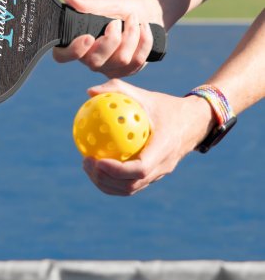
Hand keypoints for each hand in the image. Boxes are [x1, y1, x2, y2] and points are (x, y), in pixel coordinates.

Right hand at [53, 0, 162, 77]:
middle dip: (111, 40)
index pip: (62, 56)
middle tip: (116, 22)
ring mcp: (108, 68)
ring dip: (131, 35)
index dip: (73, 51)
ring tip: (133, 19)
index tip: (88, 37)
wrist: (144, 13)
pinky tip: (144, 28)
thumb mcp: (106, 3)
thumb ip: (89, 4)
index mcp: (77, 43)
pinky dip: (144, 40)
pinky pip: (137, 61)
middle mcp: (89, 60)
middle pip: (95, 62)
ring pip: (121, 60)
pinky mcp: (126, 71)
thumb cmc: (119, 9)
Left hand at [82, 79, 215, 195]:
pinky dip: (112, 181)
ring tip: (87, 166)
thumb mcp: (145, 95)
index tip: (97, 160)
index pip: (140, 169)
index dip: (117, 170)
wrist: (194, 122)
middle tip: (86, 162)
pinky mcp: (154, 176)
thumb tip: (89, 92)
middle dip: (105, 179)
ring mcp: (159, 174)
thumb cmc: (166, 106)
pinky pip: (131, 184)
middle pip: (131, 185)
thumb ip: (118, 90)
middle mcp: (163, 166)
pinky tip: (96, 166)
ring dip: (106, 183)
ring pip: (130, 189)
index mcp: (164, 148)